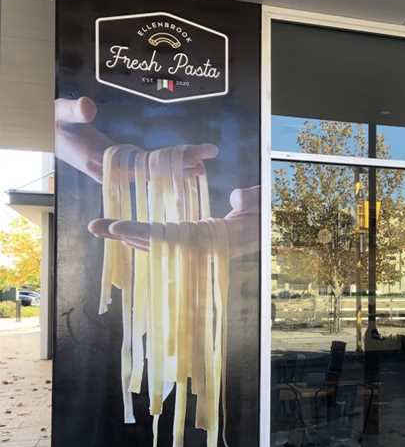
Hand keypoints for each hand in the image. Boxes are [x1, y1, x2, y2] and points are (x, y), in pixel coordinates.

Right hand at [55, 97, 217, 182]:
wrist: (45, 132)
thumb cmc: (51, 122)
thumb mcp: (59, 112)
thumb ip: (72, 110)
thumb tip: (88, 108)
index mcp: (98, 161)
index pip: (138, 165)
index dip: (165, 164)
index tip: (189, 161)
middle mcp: (110, 170)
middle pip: (150, 171)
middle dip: (179, 166)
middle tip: (207, 162)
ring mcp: (115, 169)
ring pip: (151, 171)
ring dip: (176, 167)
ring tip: (203, 165)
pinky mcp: (118, 163)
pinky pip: (145, 166)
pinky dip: (165, 164)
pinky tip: (183, 164)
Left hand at [88, 186, 259, 257]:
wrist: (269, 229)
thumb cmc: (266, 216)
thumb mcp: (263, 206)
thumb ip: (251, 201)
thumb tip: (235, 199)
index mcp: (214, 240)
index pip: (173, 239)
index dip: (145, 235)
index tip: (119, 229)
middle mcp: (199, 247)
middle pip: (156, 244)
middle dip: (124, 234)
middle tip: (93, 226)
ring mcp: (194, 246)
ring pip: (155, 243)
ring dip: (126, 236)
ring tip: (99, 227)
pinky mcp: (191, 241)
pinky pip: (163, 242)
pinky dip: (142, 237)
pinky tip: (122, 234)